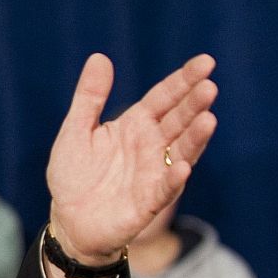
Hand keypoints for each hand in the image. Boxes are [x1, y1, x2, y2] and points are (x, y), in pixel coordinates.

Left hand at [46, 53, 216, 268]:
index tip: (206, 62)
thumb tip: (100, 57)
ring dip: (195, 137)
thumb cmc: (74, 175)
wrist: (68, 221)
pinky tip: (183, 167)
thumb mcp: (75, 130)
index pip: (164, 97)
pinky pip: (165, 188)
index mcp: (135, 125)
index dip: (184, 80)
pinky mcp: (149, 201)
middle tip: (209, 86)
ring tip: (209, 119)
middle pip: (178, 120)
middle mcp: (151, 146)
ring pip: (181, 151)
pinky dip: (174, 178)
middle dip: (194, 104)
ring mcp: (154, 173)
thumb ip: (89, 97)